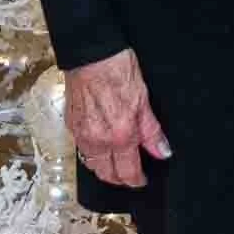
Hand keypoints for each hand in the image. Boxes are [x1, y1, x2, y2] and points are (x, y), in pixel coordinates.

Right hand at [64, 49, 170, 186]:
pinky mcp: (71, 124)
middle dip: (120, 179)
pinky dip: (92, 154)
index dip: (137, 180)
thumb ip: (151, 130)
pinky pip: (82, 149)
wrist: (90, 53)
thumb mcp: (143, 99)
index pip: (128, 172)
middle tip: (131, 174)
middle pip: (107, 175)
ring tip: (116, 163)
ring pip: (92, 165)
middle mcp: (98, 140)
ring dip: (105, 169)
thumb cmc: (116, 68)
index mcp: (119, 135)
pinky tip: (101, 145)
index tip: (142, 180)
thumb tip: (162, 151)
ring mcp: (81, 134)